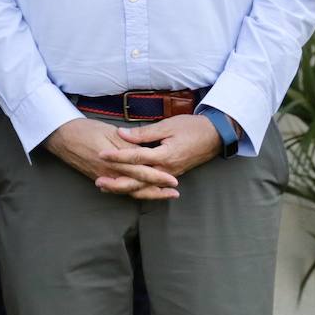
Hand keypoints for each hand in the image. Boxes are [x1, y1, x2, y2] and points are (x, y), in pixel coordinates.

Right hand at [43, 118, 180, 199]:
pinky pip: (118, 189)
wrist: (61, 137)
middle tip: (174, 193)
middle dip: (157, 191)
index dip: (158, 177)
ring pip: (129, 191)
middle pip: (138, 186)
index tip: (174, 180)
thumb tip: (145, 151)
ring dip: (147, 193)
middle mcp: (110, 173)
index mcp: (115, 161)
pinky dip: (131, 192)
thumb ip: (128, 144)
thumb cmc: (85, 130)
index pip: (141, 172)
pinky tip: (139, 192)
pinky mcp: (98, 178)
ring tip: (162, 195)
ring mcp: (104, 178)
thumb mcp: (109, 132)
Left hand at [96, 115, 222, 188]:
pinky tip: (125, 188)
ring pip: (144, 186)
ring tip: (106, 187)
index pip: (136, 158)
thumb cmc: (192, 128)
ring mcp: (169, 174)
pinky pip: (152, 186)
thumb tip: (121, 133)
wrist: (216, 136)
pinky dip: (138, 188)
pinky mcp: (171, 175)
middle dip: (117, 182)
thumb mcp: (168, 126)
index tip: (101, 154)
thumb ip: (143, 133)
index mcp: (165, 156)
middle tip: (98, 181)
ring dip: (125, 188)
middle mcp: (166, 170)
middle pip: (138, 180)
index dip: (117, 156)